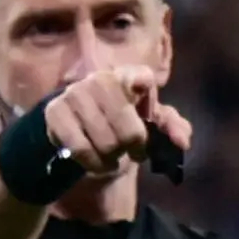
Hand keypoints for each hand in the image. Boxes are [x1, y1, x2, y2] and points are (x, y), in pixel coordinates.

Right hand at [43, 67, 191, 174]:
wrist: (77, 123)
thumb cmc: (121, 120)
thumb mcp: (150, 122)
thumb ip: (171, 127)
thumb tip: (183, 142)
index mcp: (128, 75)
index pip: (144, 79)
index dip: (149, 100)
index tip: (148, 120)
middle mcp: (101, 78)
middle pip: (128, 128)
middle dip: (131, 147)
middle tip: (128, 151)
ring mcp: (75, 93)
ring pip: (104, 142)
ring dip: (111, 159)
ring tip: (111, 157)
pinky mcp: (55, 112)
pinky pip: (80, 149)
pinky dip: (92, 163)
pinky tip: (95, 163)